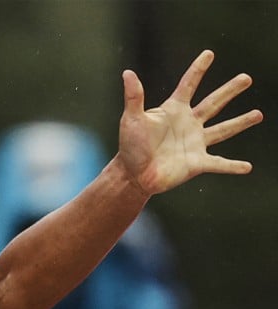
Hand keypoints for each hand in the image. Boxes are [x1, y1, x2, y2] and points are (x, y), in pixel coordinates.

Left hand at [118, 49, 262, 195]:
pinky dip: (233, 166)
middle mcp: (188, 124)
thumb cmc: (130, 146)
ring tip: (258, 114)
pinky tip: (247, 167)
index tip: (209, 53)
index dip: (198, 69)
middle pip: (214, 103)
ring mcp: (195, 143)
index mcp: (174, 110)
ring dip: (241, 122)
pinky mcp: (197, 163)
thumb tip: (128, 73)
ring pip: (223, 130)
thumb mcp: (132, 119)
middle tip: (247, 78)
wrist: (133, 175)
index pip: (188, 85)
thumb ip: (134, 97)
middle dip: (230, 90)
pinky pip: (219, 164)